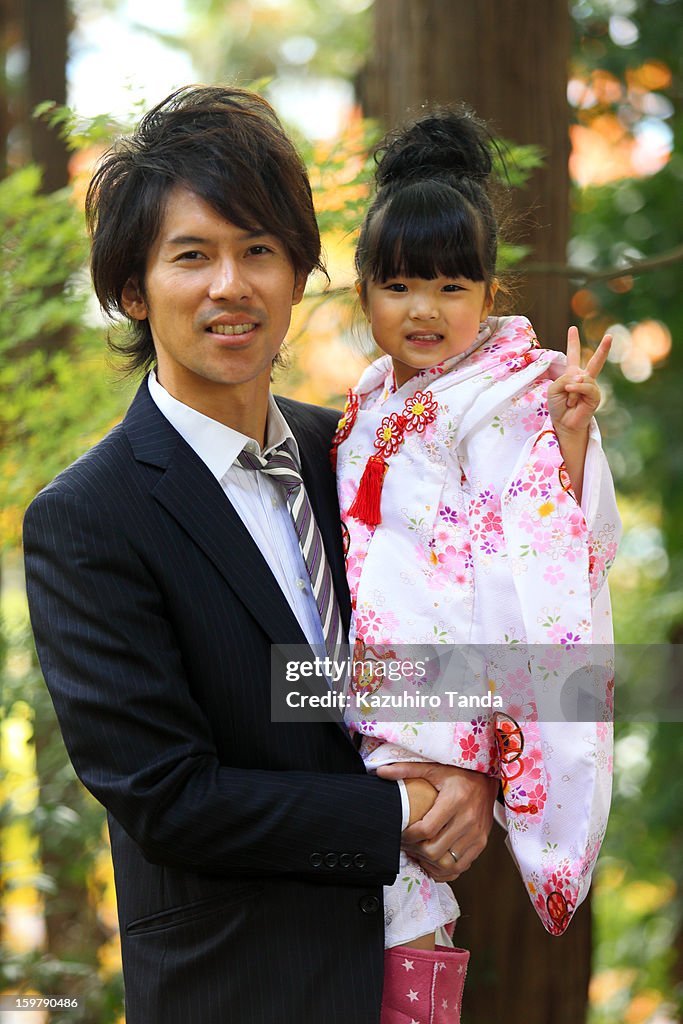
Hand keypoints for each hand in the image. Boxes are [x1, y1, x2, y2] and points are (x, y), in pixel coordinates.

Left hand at [379, 762, 497, 881]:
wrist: (488, 779)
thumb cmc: (459, 773)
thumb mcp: (433, 768)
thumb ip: (407, 770)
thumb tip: (380, 772)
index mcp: (455, 800)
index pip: (426, 830)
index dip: (408, 836)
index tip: (401, 833)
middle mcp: (468, 820)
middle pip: (434, 850)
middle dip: (415, 851)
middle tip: (407, 844)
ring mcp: (477, 834)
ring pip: (447, 863)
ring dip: (428, 862)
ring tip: (418, 852)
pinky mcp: (481, 843)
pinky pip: (461, 867)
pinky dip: (444, 869)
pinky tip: (433, 860)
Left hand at [547, 326, 611, 435]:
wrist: (564, 423)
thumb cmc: (558, 406)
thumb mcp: (554, 388)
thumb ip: (565, 378)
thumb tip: (582, 378)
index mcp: (572, 374)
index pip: (573, 355)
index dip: (573, 342)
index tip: (572, 328)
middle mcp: (584, 379)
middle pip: (595, 362)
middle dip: (604, 349)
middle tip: (610, 336)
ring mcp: (591, 387)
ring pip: (583, 378)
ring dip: (571, 390)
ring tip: (568, 401)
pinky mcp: (595, 396)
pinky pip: (586, 386)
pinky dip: (576, 390)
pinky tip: (572, 399)